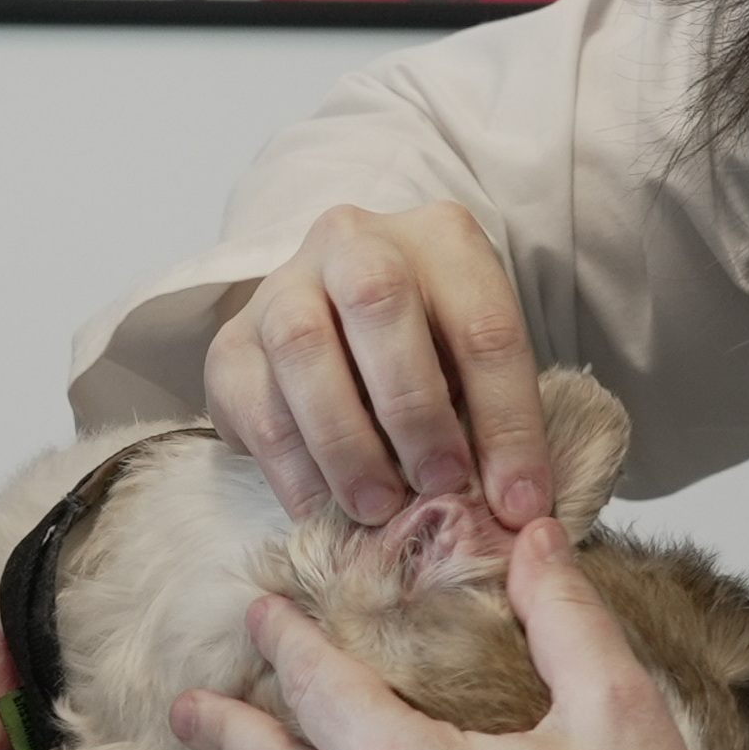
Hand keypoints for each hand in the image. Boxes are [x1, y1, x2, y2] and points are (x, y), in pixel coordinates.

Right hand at [207, 201, 553, 528]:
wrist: (332, 330)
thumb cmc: (425, 354)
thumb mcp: (471, 367)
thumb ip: (489, 419)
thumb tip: (512, 509)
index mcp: (440, 238)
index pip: (483, 323)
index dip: (508, 421)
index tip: (517, 503)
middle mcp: (355, 242)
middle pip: (379, 300)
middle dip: (415, 407)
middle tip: (438, 485)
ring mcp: (283, 286)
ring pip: (302, 346)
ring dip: (346, 440)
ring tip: (377, 507)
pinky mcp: (231, 342)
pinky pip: (255, 403)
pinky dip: (294, 469)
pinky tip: (324, 511)